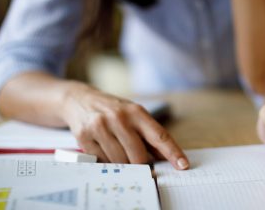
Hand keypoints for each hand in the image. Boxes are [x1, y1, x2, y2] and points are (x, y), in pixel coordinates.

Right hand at [61, 83, 188, 168]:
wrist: (80, 100)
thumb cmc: (113, 110)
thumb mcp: (133, 115)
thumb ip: (149, 135)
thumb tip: (166, 157)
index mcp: (137, 112)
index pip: (159, 136)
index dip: (172, 152)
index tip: (183, 165)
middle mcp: (119, 118)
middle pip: (139, 156)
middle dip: (142, 164)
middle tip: (139, 162)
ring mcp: (101, 126)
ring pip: (120, 162)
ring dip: (123, 164)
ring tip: (119, 151)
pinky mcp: (84, 136)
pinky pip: (102, 162)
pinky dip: (107, 162)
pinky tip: (105, 149)